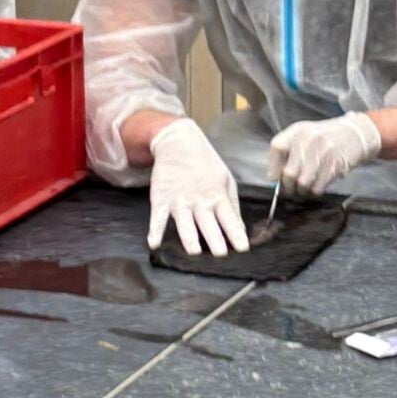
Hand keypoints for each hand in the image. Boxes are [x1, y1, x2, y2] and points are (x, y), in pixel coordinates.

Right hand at [148, 118, 248, 257]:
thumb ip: (232, 206)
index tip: (243, 248)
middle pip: (208, 223)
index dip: (236, 234)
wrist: (179, 143)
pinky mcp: (162, 200)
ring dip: (189, 237)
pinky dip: (154, 230)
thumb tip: (240, 229)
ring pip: (185, 223)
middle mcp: (200, 201)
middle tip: (220, 254)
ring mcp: (180, 201)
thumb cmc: (205, 163)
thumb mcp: (226, 180)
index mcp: (218, 196)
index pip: (230, 219)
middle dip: (215, 239)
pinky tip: (154, 243)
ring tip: (194, 251)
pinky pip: (158, 217)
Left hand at [268, 111, 382, 197]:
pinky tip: (318, 184)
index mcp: (298, 130)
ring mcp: (323, 153)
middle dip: (288, 186)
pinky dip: (315, 191)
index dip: (274, 167)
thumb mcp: (304, 134)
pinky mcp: (335, 166)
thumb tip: (274, 177)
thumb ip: (288, 150)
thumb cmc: (326, 137)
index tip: (275, 177)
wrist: (355, 134)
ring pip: (302, 183)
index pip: (277, 148)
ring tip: (305, 187)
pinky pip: (318, 188)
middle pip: (289, 173)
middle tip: (290, 188)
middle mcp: (309, 140)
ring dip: (302, 191)